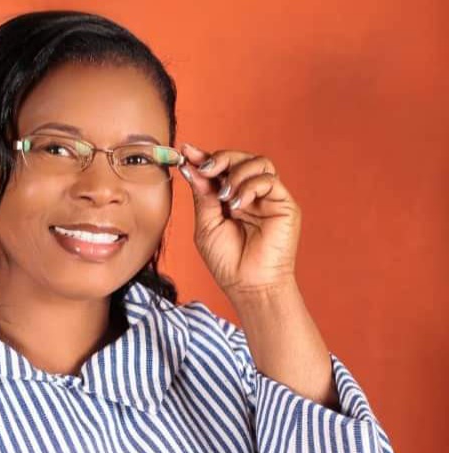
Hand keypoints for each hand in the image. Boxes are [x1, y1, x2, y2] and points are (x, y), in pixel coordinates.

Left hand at [178, 144, 301, 299]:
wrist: (248, 285)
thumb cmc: (227, 262)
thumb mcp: (206, 225)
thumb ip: (202, 196)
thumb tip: (190, 167)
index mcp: (230, 199)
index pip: (220, 170)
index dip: (204, 157)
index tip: (186, 151)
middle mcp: (250, 194)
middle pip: (240, 159)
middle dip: (220, 159)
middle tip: (206, 169)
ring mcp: (268, 198)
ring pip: (257, 162)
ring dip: (236, 172)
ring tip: (225, 197)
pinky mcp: (283, 204)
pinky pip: (269, 179)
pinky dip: (250, 186)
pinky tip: (238, 205)